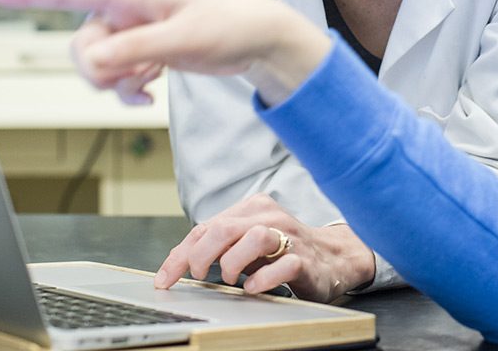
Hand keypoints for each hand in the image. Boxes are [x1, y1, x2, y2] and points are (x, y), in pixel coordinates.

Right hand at [0, 0, 331, 105]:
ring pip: (98, 63)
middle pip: (81, 42)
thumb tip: (93, 61)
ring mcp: (138, 32)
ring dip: (115, 81)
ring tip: (150, 81)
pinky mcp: (148, 51)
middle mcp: (129, 10)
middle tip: (130, 78)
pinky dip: (125, 90)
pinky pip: (117, 76)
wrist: (263, 38)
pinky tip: (147, 96)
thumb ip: (137, 48)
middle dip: (96, 69)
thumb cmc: (231, 24)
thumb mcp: (185, 37)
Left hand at [153, 194, 376, 302]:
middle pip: (224, 228)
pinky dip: (263, 278)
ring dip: (232, 263)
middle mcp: (270, 218)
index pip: (206, 227)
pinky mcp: (305, 261)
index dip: (180, 255)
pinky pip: (283, 266)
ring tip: (230, 279)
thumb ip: (217, 245)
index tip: (165, 279)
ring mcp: (290, 238)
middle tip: (197, 275)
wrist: (331, 258)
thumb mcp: (245, 243)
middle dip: (200, 256)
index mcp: (253, 208)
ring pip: (254, 238)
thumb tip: (175, 262)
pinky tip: (253, 288)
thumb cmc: (281, 250)